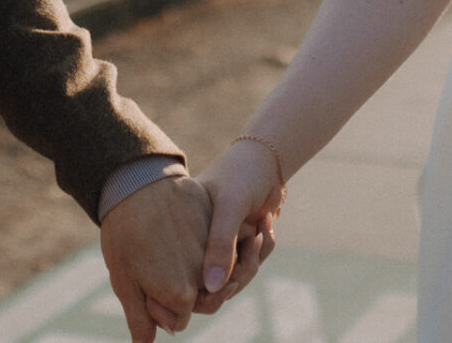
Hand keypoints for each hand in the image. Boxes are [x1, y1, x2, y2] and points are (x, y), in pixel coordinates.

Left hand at [98, 174, 209, 339]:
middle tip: (154, 264)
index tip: (142, 285)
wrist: (132, 183)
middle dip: (178, 289)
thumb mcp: (124, 281)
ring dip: (192, 264)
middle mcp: (204, 273)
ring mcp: (213, 244)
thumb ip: (140, 320)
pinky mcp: (215, 221)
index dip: (158, 308)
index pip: (179, 318)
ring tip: (166, 245)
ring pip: (208, 268)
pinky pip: (215, 238)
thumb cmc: (122, 235)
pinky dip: (201, 238)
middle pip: (198, 296)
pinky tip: (178, 225)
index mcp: (181, 293)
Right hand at [197, 139, 285, 301]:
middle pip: (216, 282)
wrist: (266, 162)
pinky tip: (266, 224)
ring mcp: (218, 245)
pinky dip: (264, 248)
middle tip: (254, 241)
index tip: (235, 266)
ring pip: (236, 275)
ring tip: (262, 230)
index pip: (190, 277)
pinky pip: (251, 262)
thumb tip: (212, 290)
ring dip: (255, 257)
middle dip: (242, 268)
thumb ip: (220, 245)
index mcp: (184, 233)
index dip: (212, 281)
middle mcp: (197, 243)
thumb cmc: (241, 176)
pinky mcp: (237, 245)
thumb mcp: (229, 207)